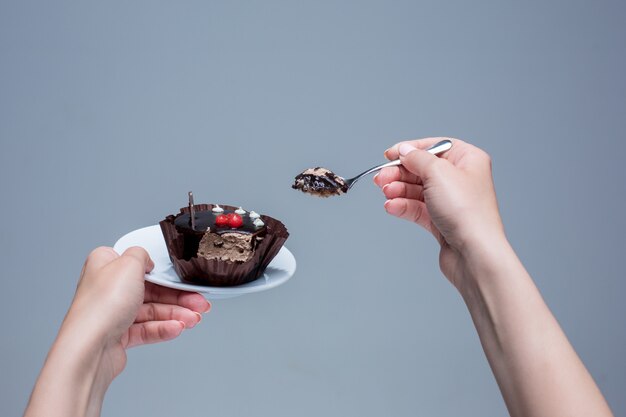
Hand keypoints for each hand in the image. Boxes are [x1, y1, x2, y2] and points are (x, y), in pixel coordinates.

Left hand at [66, 246, 210, 380]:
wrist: (90, 348)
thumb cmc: (102, 305)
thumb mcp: (129, 264)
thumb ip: (142, 254)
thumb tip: (148, 259)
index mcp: (105, 265)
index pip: (140, 264)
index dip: (163, 271)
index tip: (183, 278)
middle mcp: (107, 288)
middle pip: (151, 290)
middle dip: (178, 297)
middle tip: (199, 302)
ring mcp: (113, 313)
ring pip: (152, 311)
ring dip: (176, 314)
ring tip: (193, 319)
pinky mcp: (118, 335)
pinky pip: (147, 329)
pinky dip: (164, 328)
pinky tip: (177, 328)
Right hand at [374, 137, 505, 287]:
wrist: (473, 252)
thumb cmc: (466, 211)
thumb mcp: (437, 172)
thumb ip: (417, 158)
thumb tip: (404, 151)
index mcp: (468, 160)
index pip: (434, 147)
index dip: (410, 149)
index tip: (390, 155)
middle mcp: (461, 179)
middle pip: (422, 170)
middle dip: (399, 174)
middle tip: (381, 178)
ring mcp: (451, 201)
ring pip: (417, 190)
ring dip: (398, 190)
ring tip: (386, 194)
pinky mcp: (442, 222)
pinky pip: (418, 209)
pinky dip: (403, 206)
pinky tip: (391, 207)